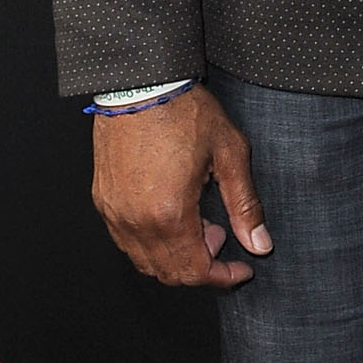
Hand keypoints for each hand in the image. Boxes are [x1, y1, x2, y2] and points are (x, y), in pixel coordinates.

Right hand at [90, 85, 270, 287]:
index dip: (222, 277)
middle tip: (221, 235)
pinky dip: (152, 243)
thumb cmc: (183, 112)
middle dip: (201, 267)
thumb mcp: (229, 155)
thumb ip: (245, 206)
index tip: (241, 269)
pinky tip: (171, 216)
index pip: (195, 271)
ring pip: (145, 262)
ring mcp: (114, 212)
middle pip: (169, 274)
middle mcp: (135, 221)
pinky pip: (126, 242)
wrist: (140, 85)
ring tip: (198, 223)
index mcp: (168, 214)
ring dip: (176, 257)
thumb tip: (259, 244)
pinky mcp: (103, 201)